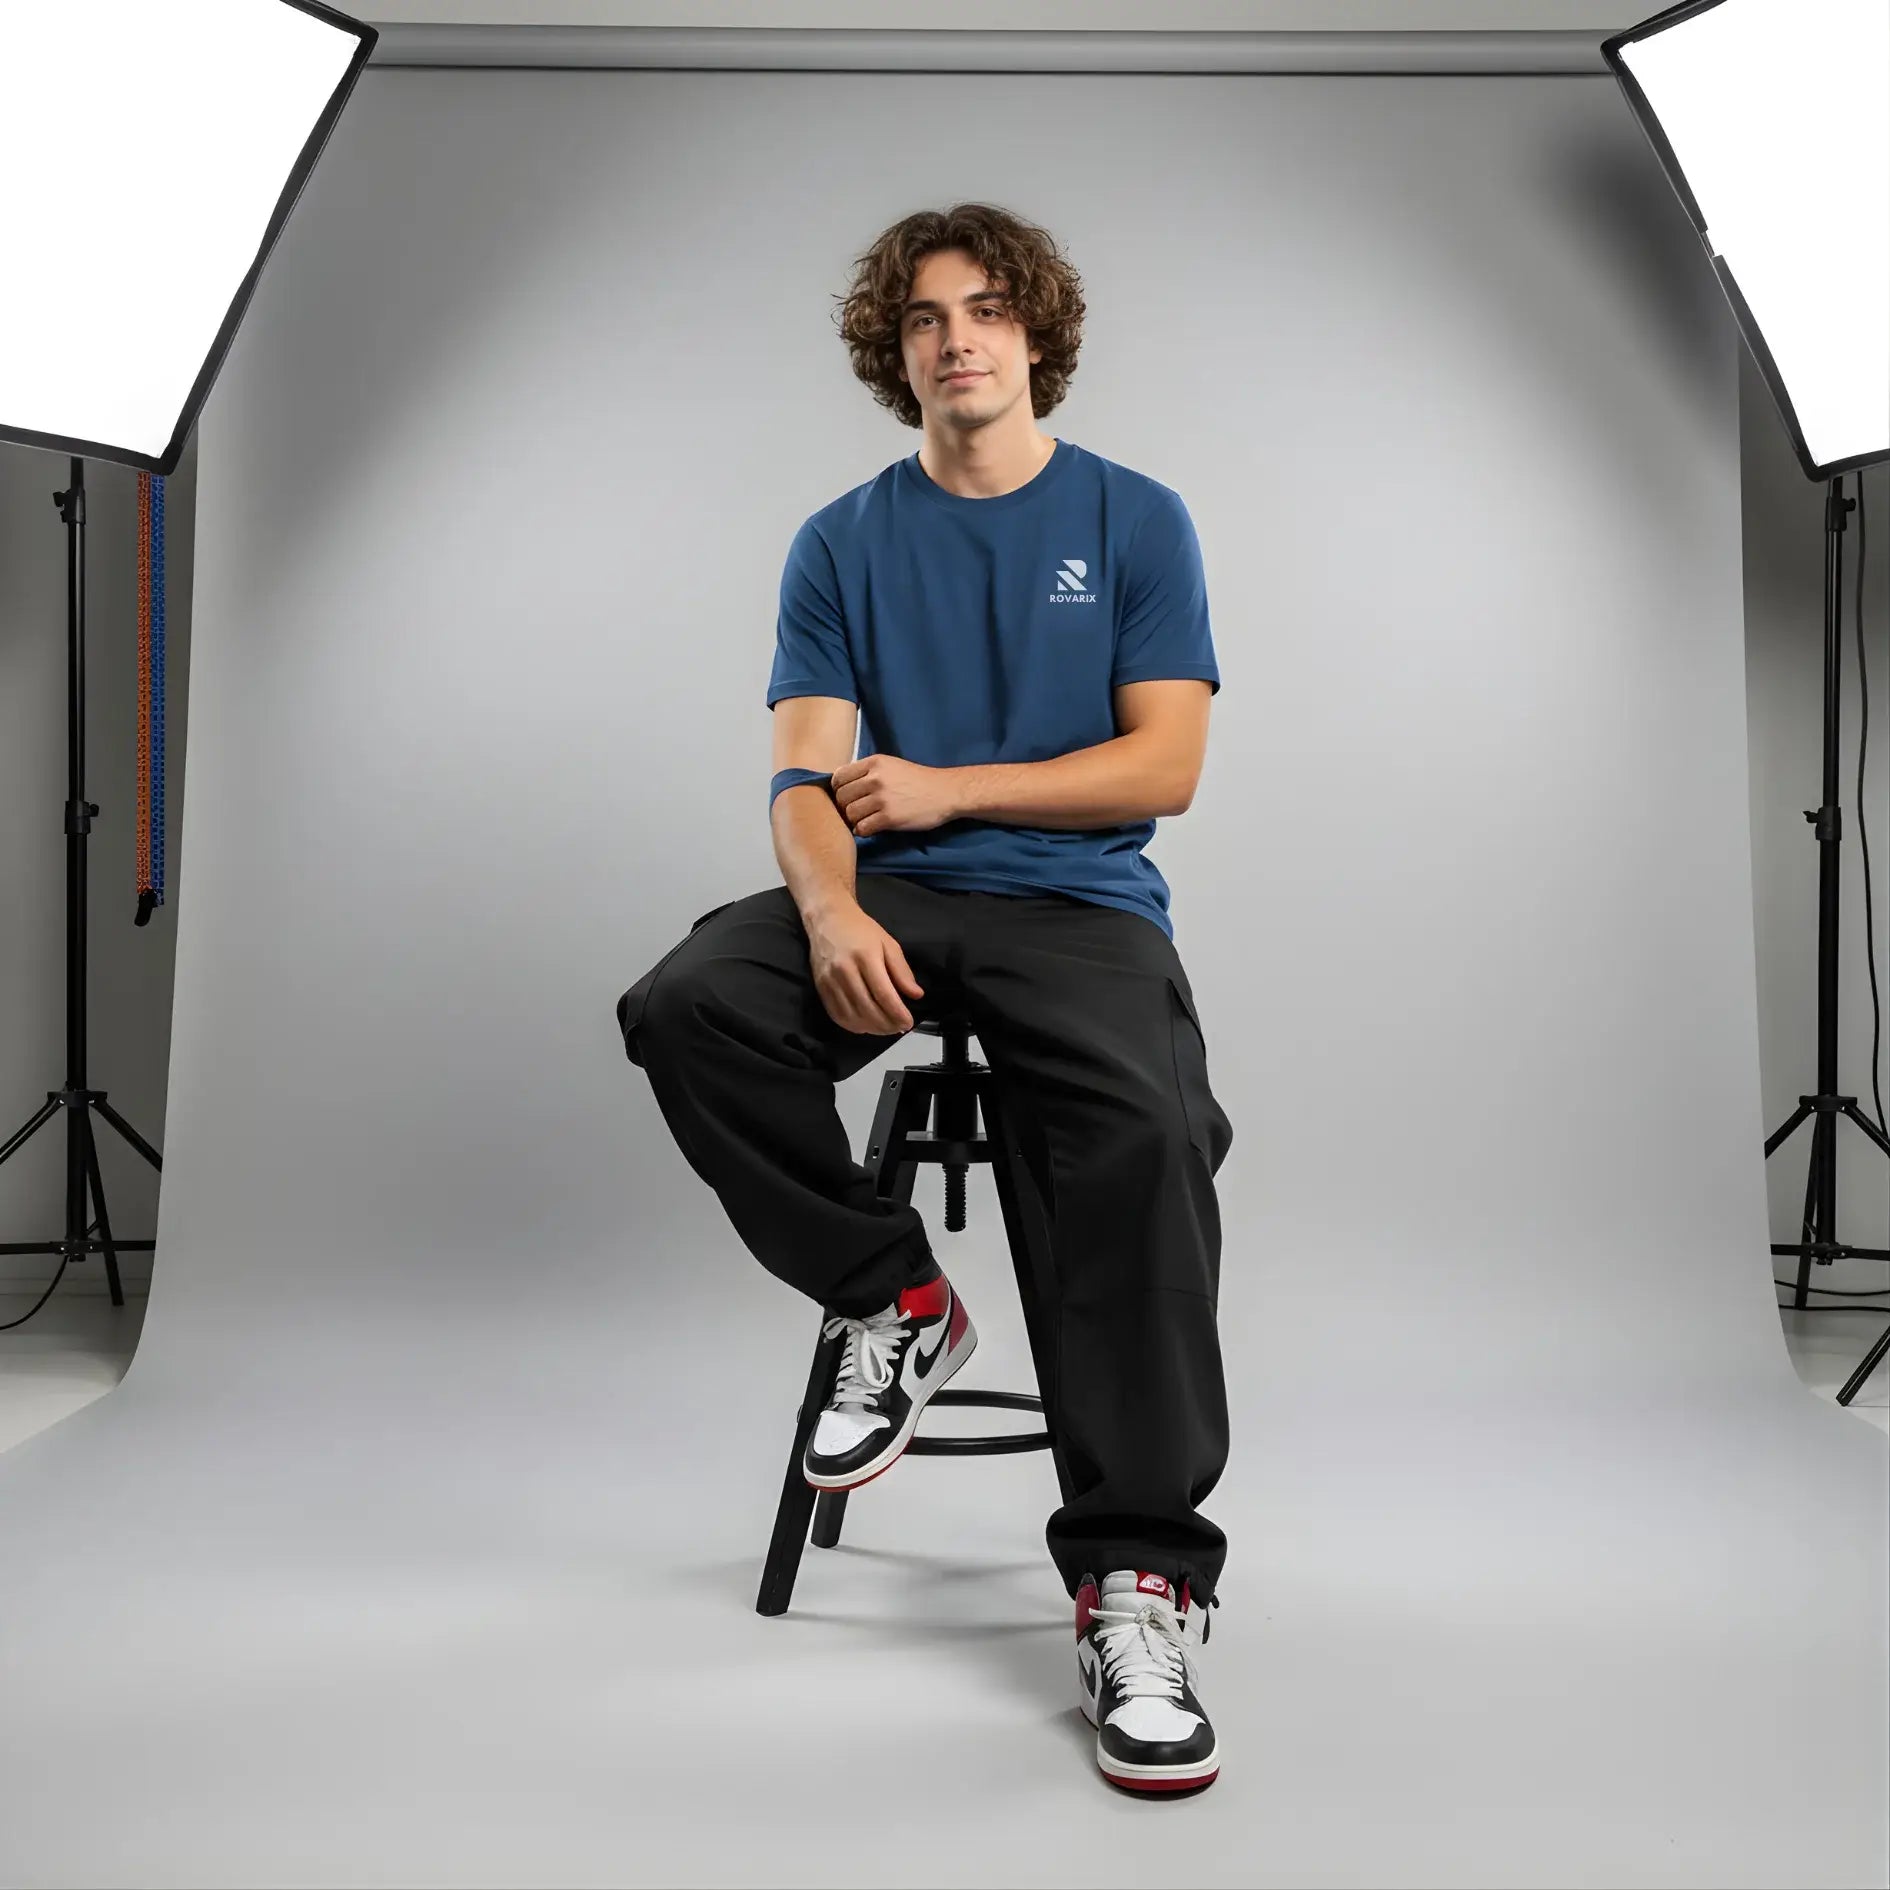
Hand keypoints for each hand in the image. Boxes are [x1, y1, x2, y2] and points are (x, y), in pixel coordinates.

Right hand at [804, 901, 924, 1034]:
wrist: (828, 918)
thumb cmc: (861, 930)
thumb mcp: (889, 943)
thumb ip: (902, 971)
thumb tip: (916, 995)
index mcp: (865, 956)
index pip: (884, 994)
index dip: (898, 1013)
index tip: (908, 1023)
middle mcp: (845, 970)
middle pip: (868, 1008)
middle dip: (887, 1024)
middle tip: (899, 1028)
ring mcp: (829, 980)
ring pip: (852, 1015)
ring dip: (872, 1028)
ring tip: (885, 1029)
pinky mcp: (820, 987)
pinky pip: (837, 1014)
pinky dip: (853, 1025)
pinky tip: (866, 1025)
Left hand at [829, 755, 958, 835]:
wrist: (946, 792)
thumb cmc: (918, 780)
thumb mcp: (892, 765)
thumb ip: (868, 771)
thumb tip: (843, 785)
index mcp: (874, 763)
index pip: (840, 776)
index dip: (838, 789)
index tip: (847, 796)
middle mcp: (875, 778)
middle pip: (842, 797)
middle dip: (845, 806)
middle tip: (856, 811)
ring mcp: (882, 799)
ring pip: (850, 813)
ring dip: (854, 820)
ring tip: (865, 820)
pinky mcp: (889, 818)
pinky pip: (862, 828)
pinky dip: (863, 830)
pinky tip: (871, 828)